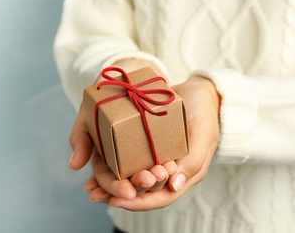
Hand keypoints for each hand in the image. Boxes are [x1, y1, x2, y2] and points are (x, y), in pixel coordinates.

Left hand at [84, 76, 220, 210]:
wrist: (198, 92)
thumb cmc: (204, 114)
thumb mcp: (203, 136)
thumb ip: (193, 162)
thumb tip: (173, 186)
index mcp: (183, 175)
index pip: (160, 197)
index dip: (137, 202)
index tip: (115, 200)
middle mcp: (166, 172)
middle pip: (141, 191)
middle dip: (118, 193)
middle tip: (96, 193)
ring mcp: (154, 159)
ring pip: (131, 178)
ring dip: (111, 185)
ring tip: (90, 188)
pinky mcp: (144, 146)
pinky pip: (126, 159)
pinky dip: (111, 165)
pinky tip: (94, 165)